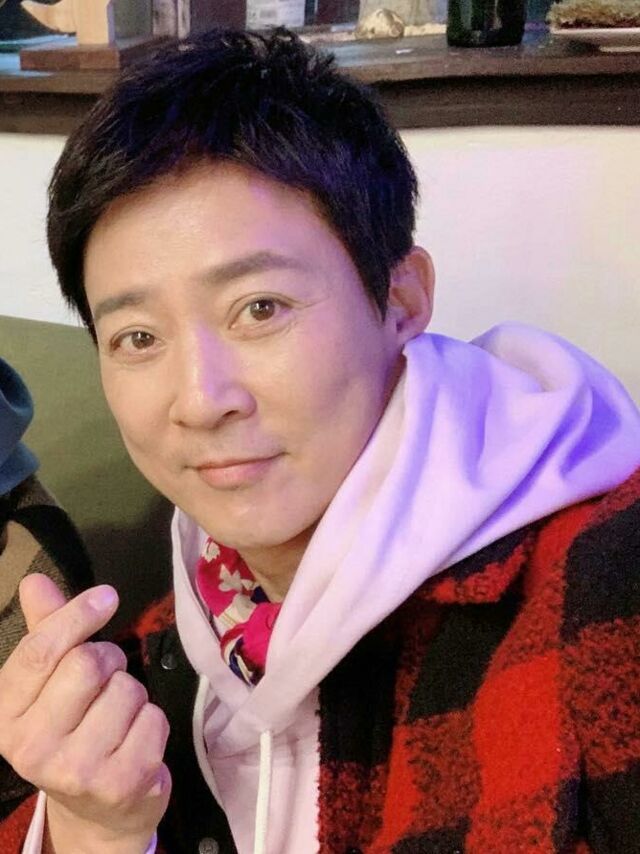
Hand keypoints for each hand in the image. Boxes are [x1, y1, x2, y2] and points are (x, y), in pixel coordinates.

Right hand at [0, 574, 170, 852]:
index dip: (77, 615)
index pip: (41, 652)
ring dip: (133, 694)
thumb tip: (34, 582)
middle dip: (110, 660)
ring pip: (127, 690)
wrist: (99, 812)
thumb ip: (45, 631)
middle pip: (89, 663)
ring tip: (119, 718)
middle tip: (108, 679)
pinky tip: (136, 741)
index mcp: (6, 717)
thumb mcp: (50, 684)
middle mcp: (31, 748)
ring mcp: (76, 770)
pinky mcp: (121, 783)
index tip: (106, 597)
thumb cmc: (74, 731)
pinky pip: (154, 719)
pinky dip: (154, 721)